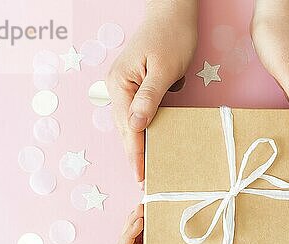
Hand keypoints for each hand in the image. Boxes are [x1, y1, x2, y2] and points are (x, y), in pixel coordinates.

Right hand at [106, 1, 197, 181]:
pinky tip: (149, 145)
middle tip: (145, 181)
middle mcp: (116, 87)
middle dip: (134, 155)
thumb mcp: (164, 68)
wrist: (172, 12)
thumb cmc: (171, 35)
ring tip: (146, 170)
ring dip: (137, 146)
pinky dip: (142, 132)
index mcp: (120, 83)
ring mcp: (123, 86)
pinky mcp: (133, 86)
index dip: (135, 153)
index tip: (141, 176)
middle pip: (125, 129)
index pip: (128, 127)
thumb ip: (149, 97)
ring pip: (129, 124)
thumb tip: (136, 126)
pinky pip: (136, 114)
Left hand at [116, 204, 191, 243]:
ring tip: (146, 209)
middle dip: (132, 223)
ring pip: (137, 239)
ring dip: (140, 224)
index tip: (139, 220)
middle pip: (128, 240)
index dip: (129, 233)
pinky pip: (149, 243)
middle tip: (141, 206)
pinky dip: (150, 231)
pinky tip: (157, 222)